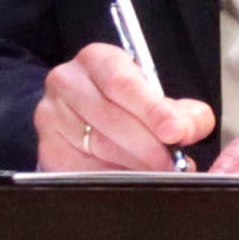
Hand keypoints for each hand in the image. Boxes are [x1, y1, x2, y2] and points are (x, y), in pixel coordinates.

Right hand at [35, 41, 216, 170]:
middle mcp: (67, 82)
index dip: (152, 110)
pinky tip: (131, 180)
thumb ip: (181, 110)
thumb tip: (189, 128)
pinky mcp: (49, 148)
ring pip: (99, 147)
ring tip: (159, 174)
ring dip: (136, 166)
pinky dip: (114, 178)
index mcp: (97, 59)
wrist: (80, 113)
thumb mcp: (155, 96)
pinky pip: (85, 170)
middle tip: (174, 164)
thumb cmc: (124, 103)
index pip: (123, 82)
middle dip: (149, 146)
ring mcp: (52, 116)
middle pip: (112, 118)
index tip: (176, 132)